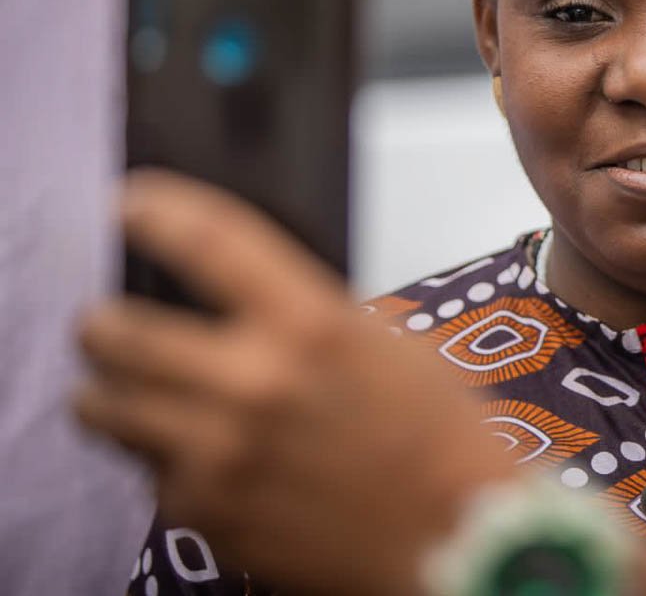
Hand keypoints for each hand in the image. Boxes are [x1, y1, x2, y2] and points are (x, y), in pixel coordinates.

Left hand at [75, 169, 515, 595]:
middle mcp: (255, 382)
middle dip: (103, 322)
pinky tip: (197, 452)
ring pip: (101, 405)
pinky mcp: (204, 511)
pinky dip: (158, 456)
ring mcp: (219, 451)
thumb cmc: (433, 435)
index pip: (204, 239)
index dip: (153, 210)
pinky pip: (144, 469)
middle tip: (106, 322)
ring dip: (108, 390)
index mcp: (311, 323)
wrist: (452, 533)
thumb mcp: (380, 343)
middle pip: (116, 329)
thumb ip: (300, 313)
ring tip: (125, 389)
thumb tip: (230, 294)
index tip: (129, 204)